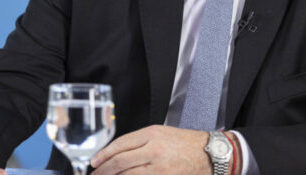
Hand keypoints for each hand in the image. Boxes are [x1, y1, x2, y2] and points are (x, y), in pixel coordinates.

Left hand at [90, 125, 210, 174]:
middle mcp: (154, 150)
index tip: (94, 162)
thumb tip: (117, 154)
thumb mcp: (162, 133)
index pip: (120, 144)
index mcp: (152, 134)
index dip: (103, 155)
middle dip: (104, 171)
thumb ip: (140, 142)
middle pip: (120, 162)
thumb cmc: (187, 143)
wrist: (210, 154)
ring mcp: (159, 168)